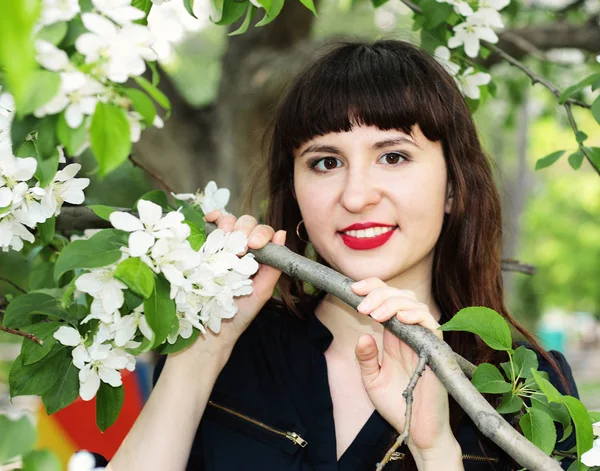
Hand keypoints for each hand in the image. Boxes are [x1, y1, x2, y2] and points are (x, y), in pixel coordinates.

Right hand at [188, 210, 285, 355]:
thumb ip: (274, 266)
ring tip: (226, 237)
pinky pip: (208, 225)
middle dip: (245, 229)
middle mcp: (239, 248)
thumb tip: (282, 234)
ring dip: (228, 223)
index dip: (260, 233)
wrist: (210, 332)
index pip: (263, 233)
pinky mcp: (202, 247)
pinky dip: (211, 218)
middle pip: (246, 223)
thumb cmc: (238, 314)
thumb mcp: (262, 291)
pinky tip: (211, 220)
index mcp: (256, 257)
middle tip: (239, 247)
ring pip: (228, 221)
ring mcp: (220, 246)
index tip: (255, 245)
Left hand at [351, 278, 459, 460]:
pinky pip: (431, 325)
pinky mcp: (437, 351)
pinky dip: (415, 316)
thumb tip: (363, 336)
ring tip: (374, 314)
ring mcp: (424, 341)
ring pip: (415, 304)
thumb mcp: (371, 379)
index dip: (372, 288)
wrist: (417, 431)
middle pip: (400, 295)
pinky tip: (399, 318)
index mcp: (395, 336)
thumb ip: (365, 357)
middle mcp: (410, 334)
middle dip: (379, 293)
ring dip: (392, 303)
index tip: (352, 288)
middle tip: (362, 306)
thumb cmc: (397, 405)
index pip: (387, 299)